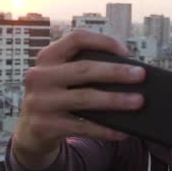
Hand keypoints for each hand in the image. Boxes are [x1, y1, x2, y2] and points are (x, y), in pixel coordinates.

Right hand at [12, 30, 144, 168]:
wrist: (31, 132)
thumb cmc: (58, 97)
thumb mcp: (62, 78)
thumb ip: (84, 70)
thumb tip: (129, 73)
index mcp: (47, 57)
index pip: (76, 38)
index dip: (103, 41)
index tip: (126, 52)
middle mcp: (39, 76)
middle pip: (84, 69)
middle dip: (116, 72)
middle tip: (140, 75)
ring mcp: (39, 102)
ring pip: (85, 98)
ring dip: (116, 100)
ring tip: (138, 101)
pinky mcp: (44, 126)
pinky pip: (83, 127)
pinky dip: (106, 129)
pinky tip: (123, 131)